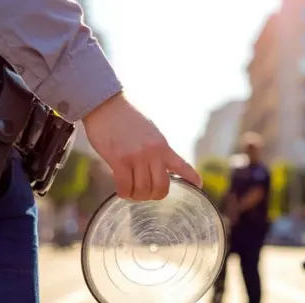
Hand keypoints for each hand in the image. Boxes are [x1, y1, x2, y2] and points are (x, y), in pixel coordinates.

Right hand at [83, 92, 201, 200]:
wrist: (106, 105)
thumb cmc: (125, 117)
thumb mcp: (150, 131)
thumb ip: (156, 149)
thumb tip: (157, 166)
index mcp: (162, 146)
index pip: (182, 165)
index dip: (191, 177)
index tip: (199, 184)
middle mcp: (153, 153)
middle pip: (160, 187)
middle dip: (154, 195)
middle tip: (146, 194)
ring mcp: (136, 157)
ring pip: (143, 189)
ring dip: (137, 195)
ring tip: (131, 193)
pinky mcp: (119, 160)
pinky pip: (125, 186)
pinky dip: (124, 193)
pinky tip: (122, 191)